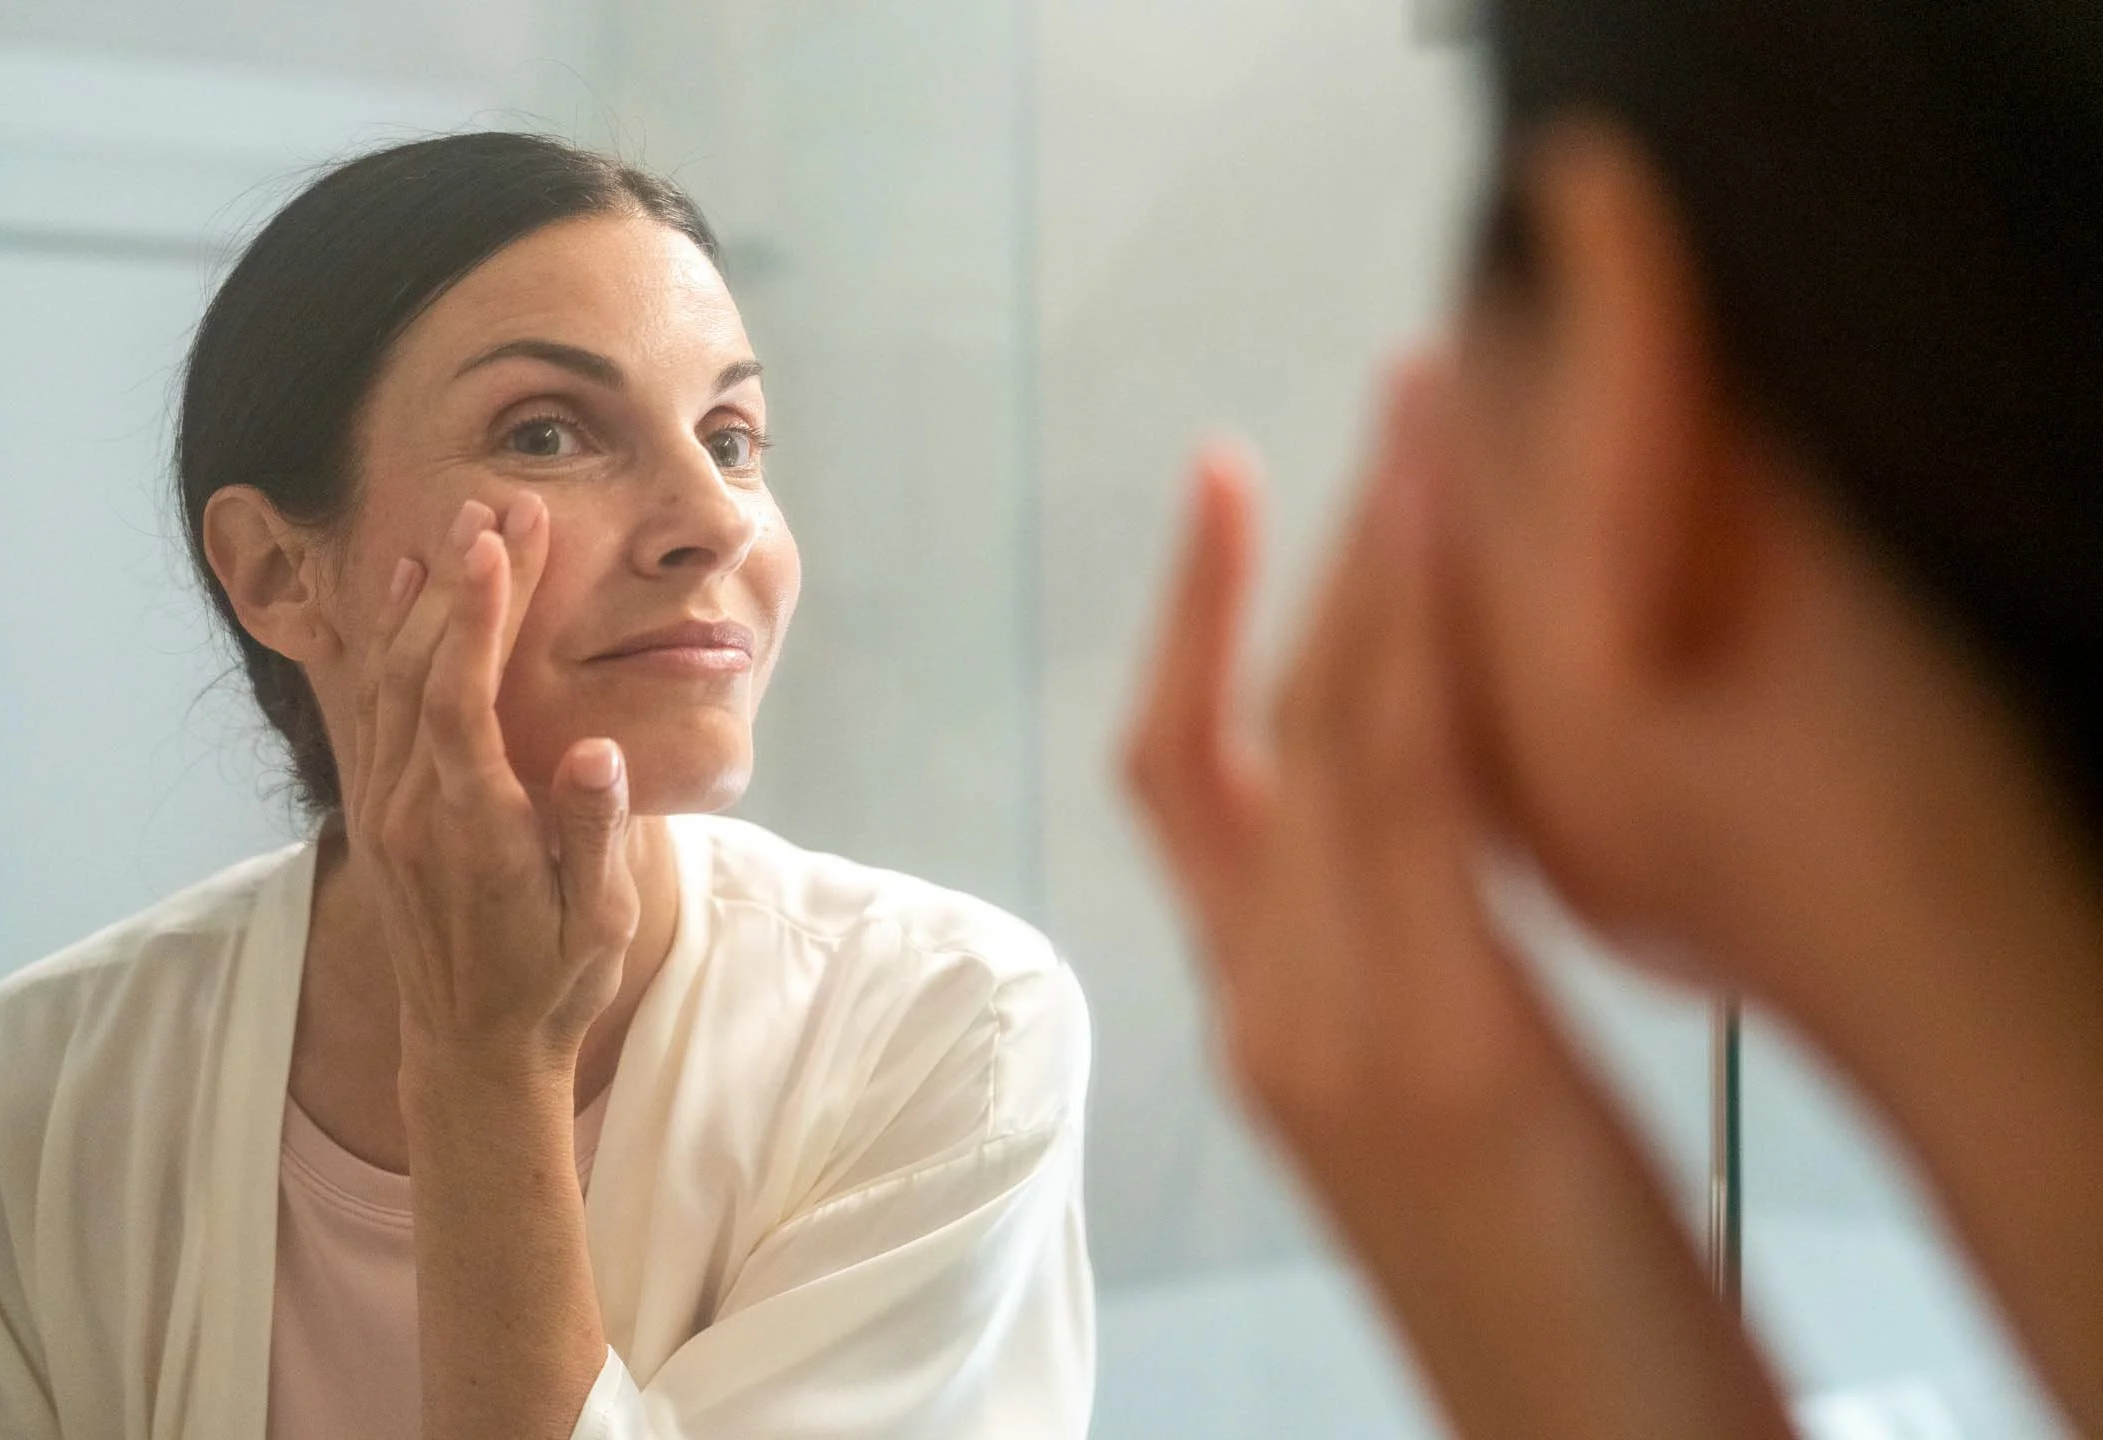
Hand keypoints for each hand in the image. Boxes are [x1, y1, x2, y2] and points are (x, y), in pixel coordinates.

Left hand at [350, 492, 640, 1083]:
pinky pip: (372, 712)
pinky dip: (388, 645)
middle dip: (460, 583)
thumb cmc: (553, 984)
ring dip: (421, 602)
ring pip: (388, 683)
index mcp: (474, 831)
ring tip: (458, 529)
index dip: (476, 615)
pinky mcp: (381, 814)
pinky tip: (405, 598)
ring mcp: (388, 812)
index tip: (500, 543)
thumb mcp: (599, 924)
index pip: (462, 698)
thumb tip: (599, 752)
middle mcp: (416, 812)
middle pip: (421, 671)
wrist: (473, 1049)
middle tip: (498, 508)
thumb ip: (596, 834)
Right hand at [1125, 359, 1548, 1171]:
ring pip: (1318, 744)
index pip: (1199, 785)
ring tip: (1420, 427)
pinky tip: (1457, 558)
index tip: (1243, 498)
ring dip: (1369, 567)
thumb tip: (1439, 835)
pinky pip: (1406, 806)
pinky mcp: (1439, 1053)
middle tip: (1367, 410)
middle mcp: (1270, 1011)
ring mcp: (1334, 1030)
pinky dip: (1419, 659)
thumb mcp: (1467, 1104)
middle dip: (1286, 560)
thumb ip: (1416, 968)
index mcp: (1275, 1022)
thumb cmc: (1560, 1296)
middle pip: (1237, 739)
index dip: (1202, 629)